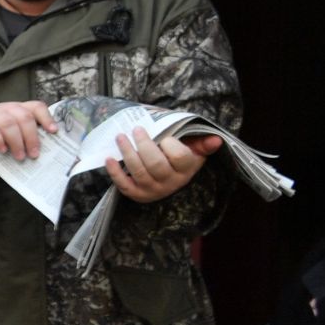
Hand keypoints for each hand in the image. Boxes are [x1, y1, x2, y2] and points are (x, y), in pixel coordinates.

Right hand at [0, 101, 56, 171]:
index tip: (53, 132)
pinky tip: (2, 151)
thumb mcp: (15, 142)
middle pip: (24, 116)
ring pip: (8, 122)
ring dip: (16, 142)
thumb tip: (47, 153)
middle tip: (34, 154)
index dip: (46, 118)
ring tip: (20, 157)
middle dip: (31, 137)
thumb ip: (27, 142)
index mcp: (19, 111)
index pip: (36, 107)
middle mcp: (6, 108)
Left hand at [103, 130, 221, 202]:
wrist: (169, 178)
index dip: (170, 144)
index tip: (164, 136)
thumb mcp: (194, 150)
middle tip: (136, 129)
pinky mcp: (137, 195)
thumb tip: (216, 139)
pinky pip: (124, 185)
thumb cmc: (181, 157)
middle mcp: (170, 182)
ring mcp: (153, 190)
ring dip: (127, 153)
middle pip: (155, 164)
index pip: (178, 156)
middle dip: (144, 145)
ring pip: (139, 172)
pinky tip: (108, 159)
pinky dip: (114, 173)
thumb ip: (203, 143)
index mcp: (185, 169)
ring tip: (120, 137)